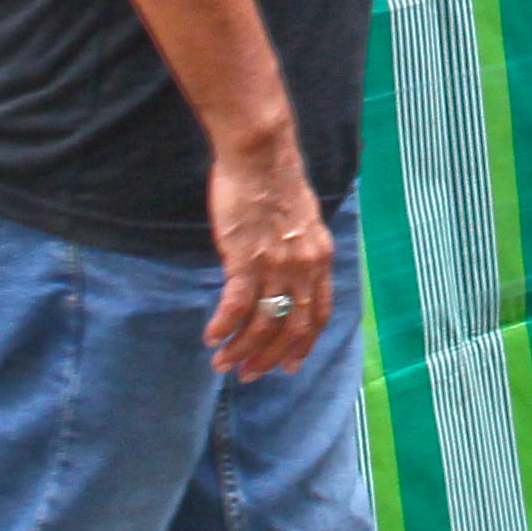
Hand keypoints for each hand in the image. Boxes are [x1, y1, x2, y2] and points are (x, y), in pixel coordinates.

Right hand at [204, 139, 338, 379]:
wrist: (261, 155)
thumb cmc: (275, 182)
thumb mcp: (302, 222)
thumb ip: (298, 252)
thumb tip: (285, 274)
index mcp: (320, 259)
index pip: (319, 314)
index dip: (305, 344)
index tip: (290, 366)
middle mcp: (304, 268)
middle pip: (292, 328)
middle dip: (270, 358)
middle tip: (249, 374)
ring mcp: (277, 266)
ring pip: (262, 324)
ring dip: (242, 349)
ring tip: (222, 362)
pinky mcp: (247, 259)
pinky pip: (236, 306)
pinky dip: (224, 326)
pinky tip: (211, 336)